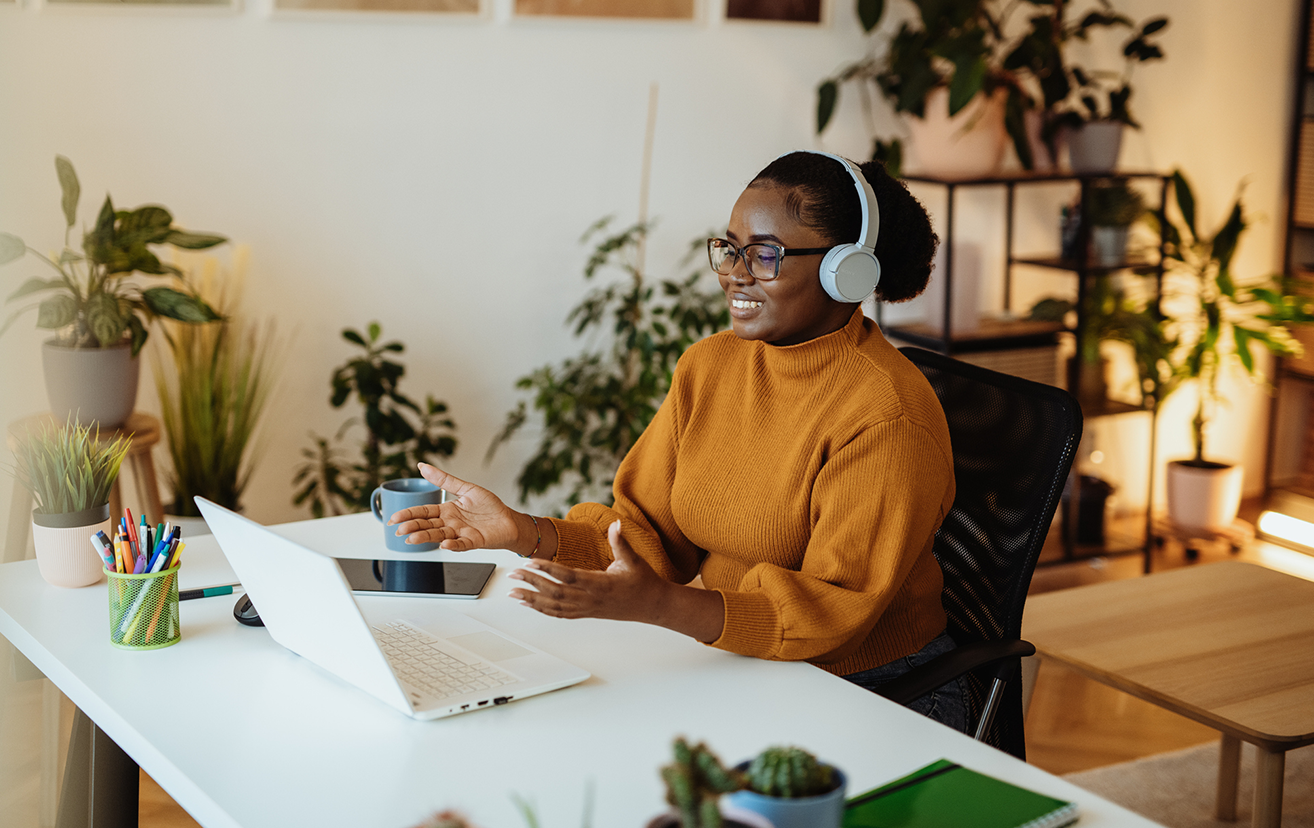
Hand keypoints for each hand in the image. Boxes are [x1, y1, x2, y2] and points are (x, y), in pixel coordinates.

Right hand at [387, 463, 522, 551]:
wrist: (509, 520)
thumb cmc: (490, 506)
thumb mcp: (466, 488)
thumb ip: (444, 480)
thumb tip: (422, 466)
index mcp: (447, 511)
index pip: (423, 512)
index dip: (409, 515)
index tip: (394, 518)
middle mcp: (451, 523)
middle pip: (427, 525)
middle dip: (413, 527)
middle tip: (399, 530)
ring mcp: (461, 533)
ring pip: (439, 535)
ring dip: (426, 537)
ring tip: (412, 539)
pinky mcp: (474, 541)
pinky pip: (461, 544)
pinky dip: (453, 544)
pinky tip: (444, 544)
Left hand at [507, 521, 668, 622]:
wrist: (653, 606)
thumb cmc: (643, 582)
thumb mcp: (634, 559)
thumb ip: (621, 542)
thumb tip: (616, 524)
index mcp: (601, 584)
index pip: (570, 576)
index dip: (549, 569)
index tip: (532, 561)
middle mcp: (591, 599)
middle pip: (556, 592)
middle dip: (532, 583)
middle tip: (512, 574)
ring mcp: (587, 608)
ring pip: (554, 607)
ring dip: (532, 599)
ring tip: (512, 592)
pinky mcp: (586, 613)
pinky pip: (560, 614)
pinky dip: (543, 609)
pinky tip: (530, 604)